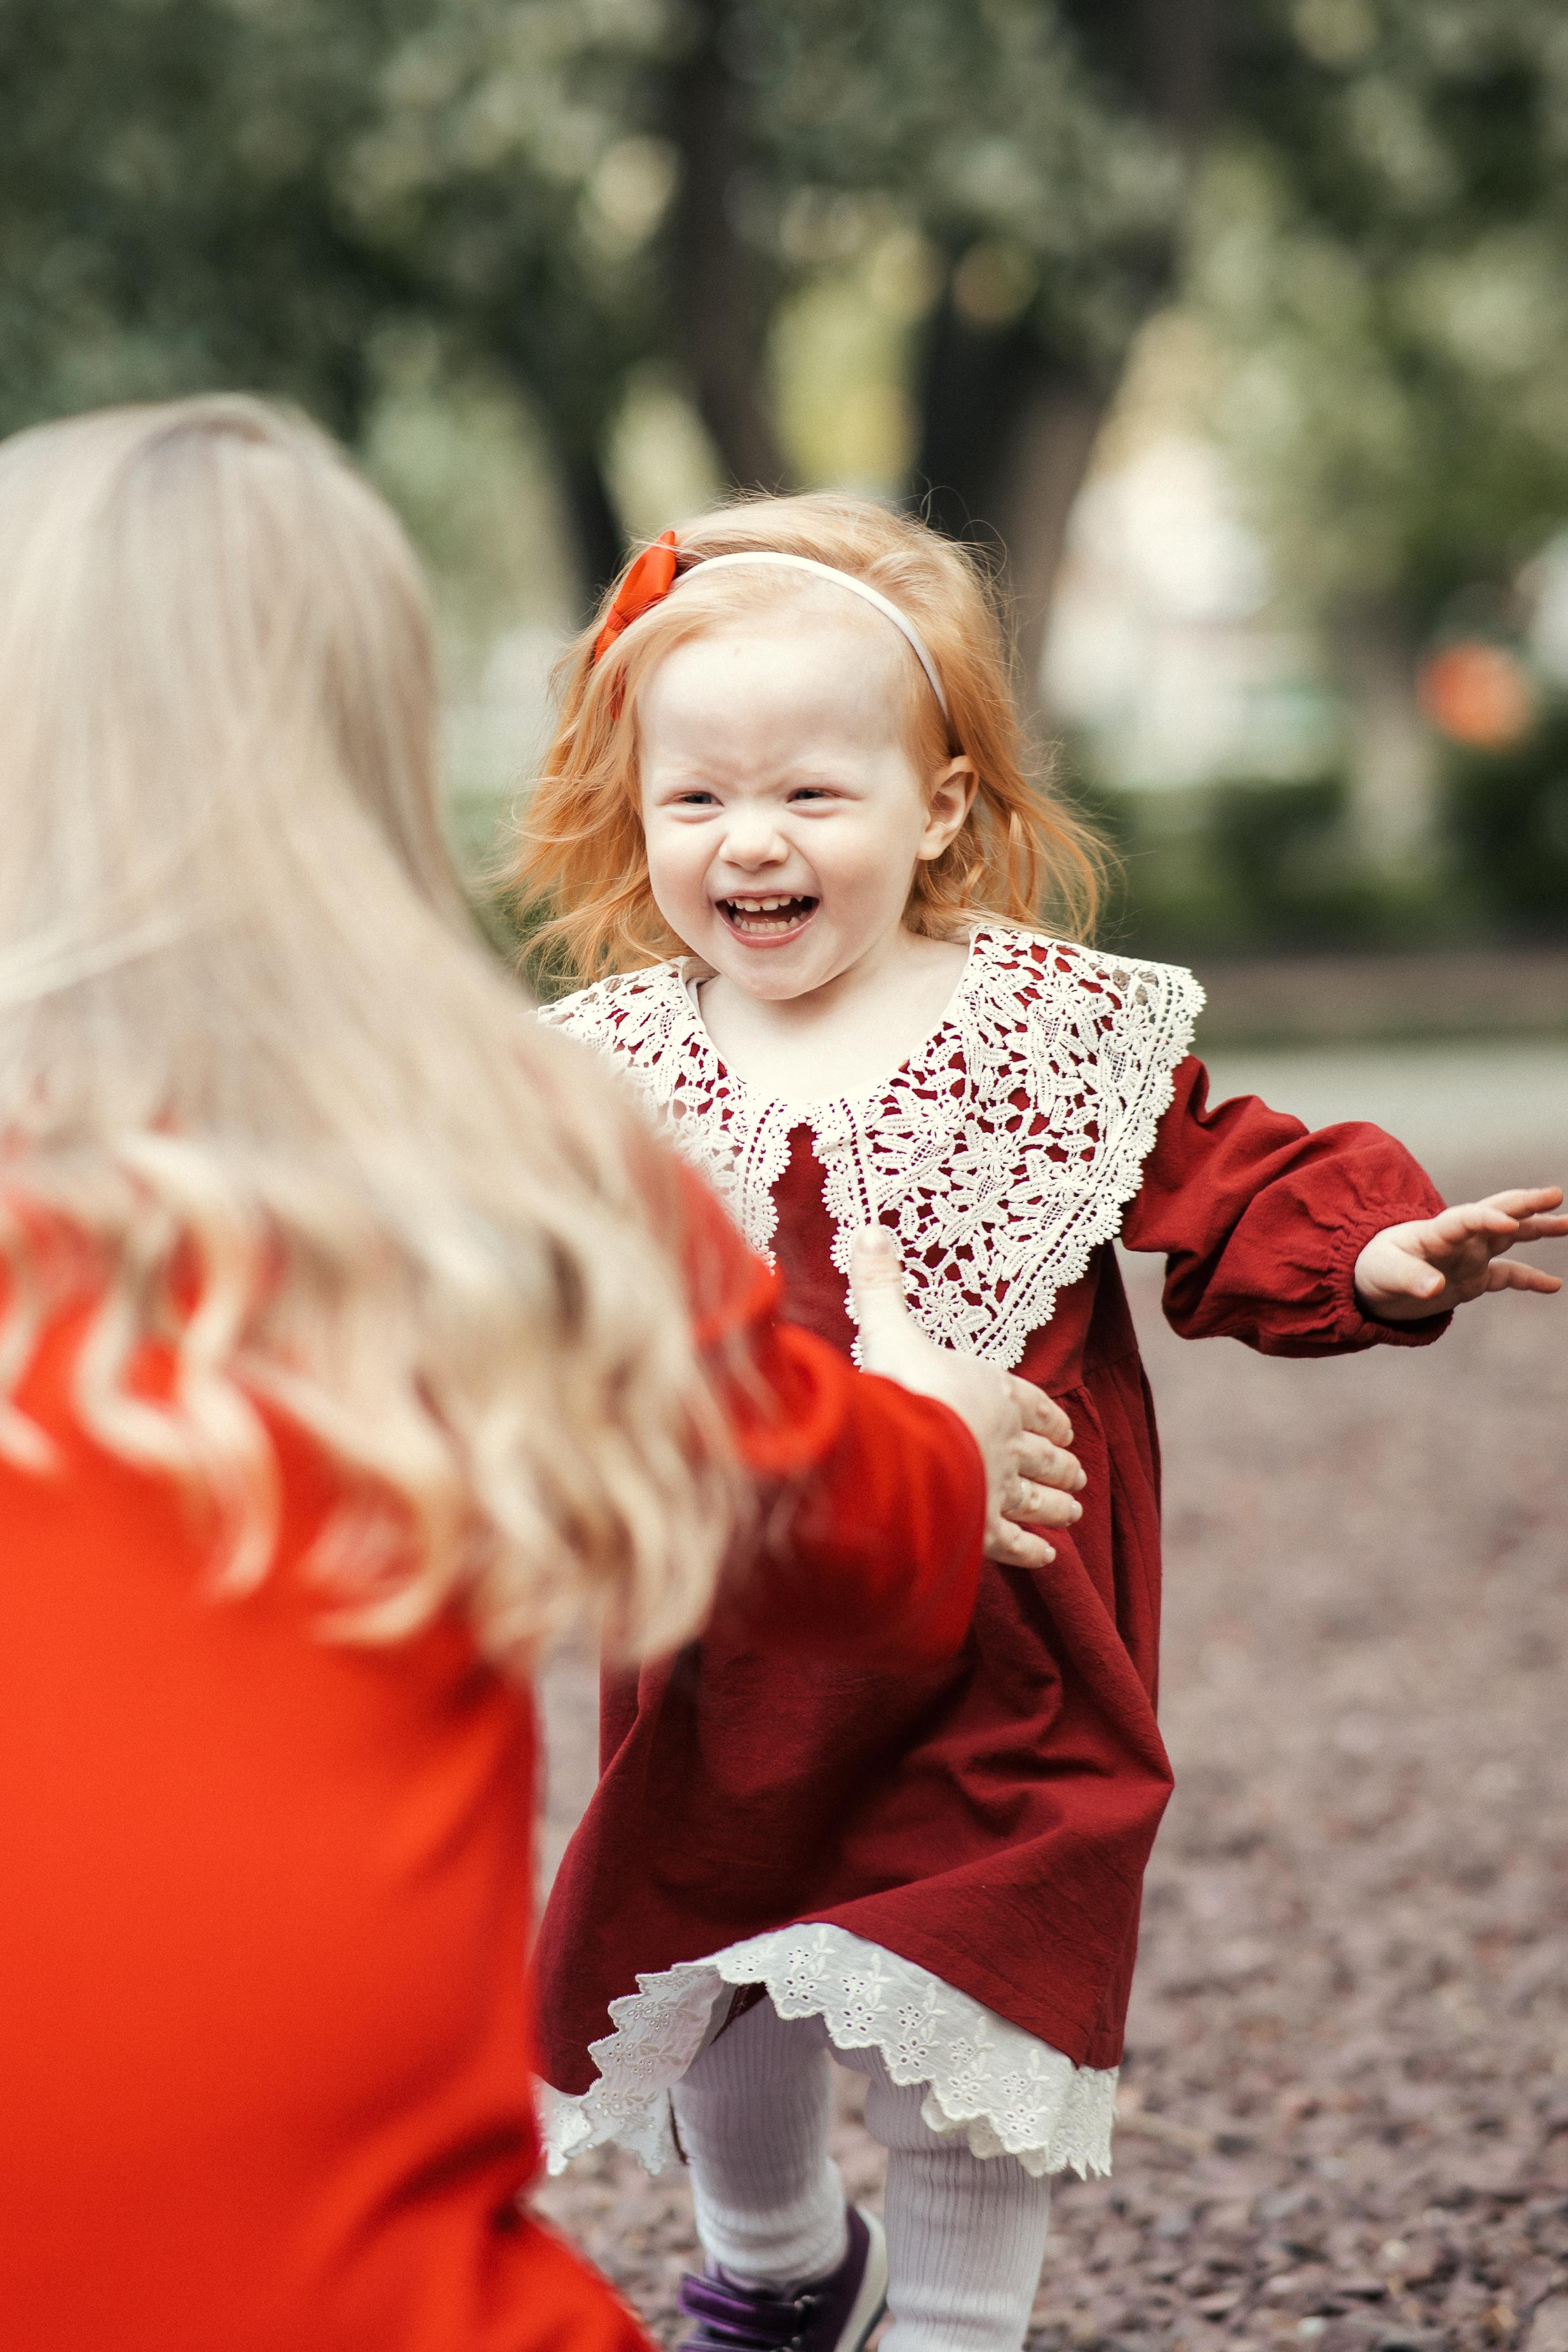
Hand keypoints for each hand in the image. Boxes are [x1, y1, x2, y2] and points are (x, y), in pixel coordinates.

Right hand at [849, 1226, 1084, 1568]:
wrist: (910, 1447)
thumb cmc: (902, 1385)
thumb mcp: (888, 1328)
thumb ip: (880, 1285)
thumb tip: (868, 1228)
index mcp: (991, 1392)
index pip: (1029, 1402)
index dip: (1046, 1414)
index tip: (1064, 1425)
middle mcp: (1004, 1441)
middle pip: (1040, 1453)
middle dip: (1060, 1463)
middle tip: (1077, 1473)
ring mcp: (996, 1486)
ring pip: (1037, 1498)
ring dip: (1057, 1504)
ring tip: (1074, 1511)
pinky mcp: (981, 1526)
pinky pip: (1013, 1541)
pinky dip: (1031, 1550)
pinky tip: (1047, 1558)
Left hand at [1353, 1186, 1567, 1320]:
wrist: (1371, 1281)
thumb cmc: (1375, 1269)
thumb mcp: (1386, 1274)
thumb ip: (1410, 1278)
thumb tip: (1436, 1288)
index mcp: (1436, 1231)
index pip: (1467, 1218)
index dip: (1488, 1219)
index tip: (1510, 1225)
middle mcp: (1459, 1240)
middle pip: (1496, 1214)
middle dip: (1524, 1205)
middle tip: (1555, 1195)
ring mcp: (1469, 1257)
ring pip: (1510, 1238)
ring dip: (1537, 1229)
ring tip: (1567, 1223)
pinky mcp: (1474, 1278)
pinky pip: (1508, 1275)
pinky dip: (1530, 1279)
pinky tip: (1554, 1285)